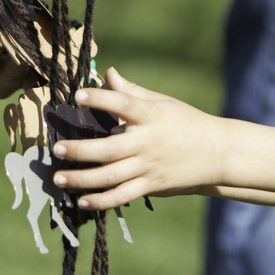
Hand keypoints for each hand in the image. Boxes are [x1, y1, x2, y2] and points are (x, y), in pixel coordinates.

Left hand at [51, 68, 225, 208]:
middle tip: (56, 148)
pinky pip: (122, 196)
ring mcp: (149, 166)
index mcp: (151, 116)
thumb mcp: (162, 103)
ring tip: (58, 177)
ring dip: (82, 179)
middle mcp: (148, 142)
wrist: (217, 153)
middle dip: (80, 150)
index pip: (123, 104)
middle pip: (109, 148)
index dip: (101, 98)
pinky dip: (102, 201)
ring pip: (111, 176)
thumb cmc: (186, 122)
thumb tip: (108, 73)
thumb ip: (132, 91)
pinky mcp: (151, 186)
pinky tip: (82, 201)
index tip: (78, 96)